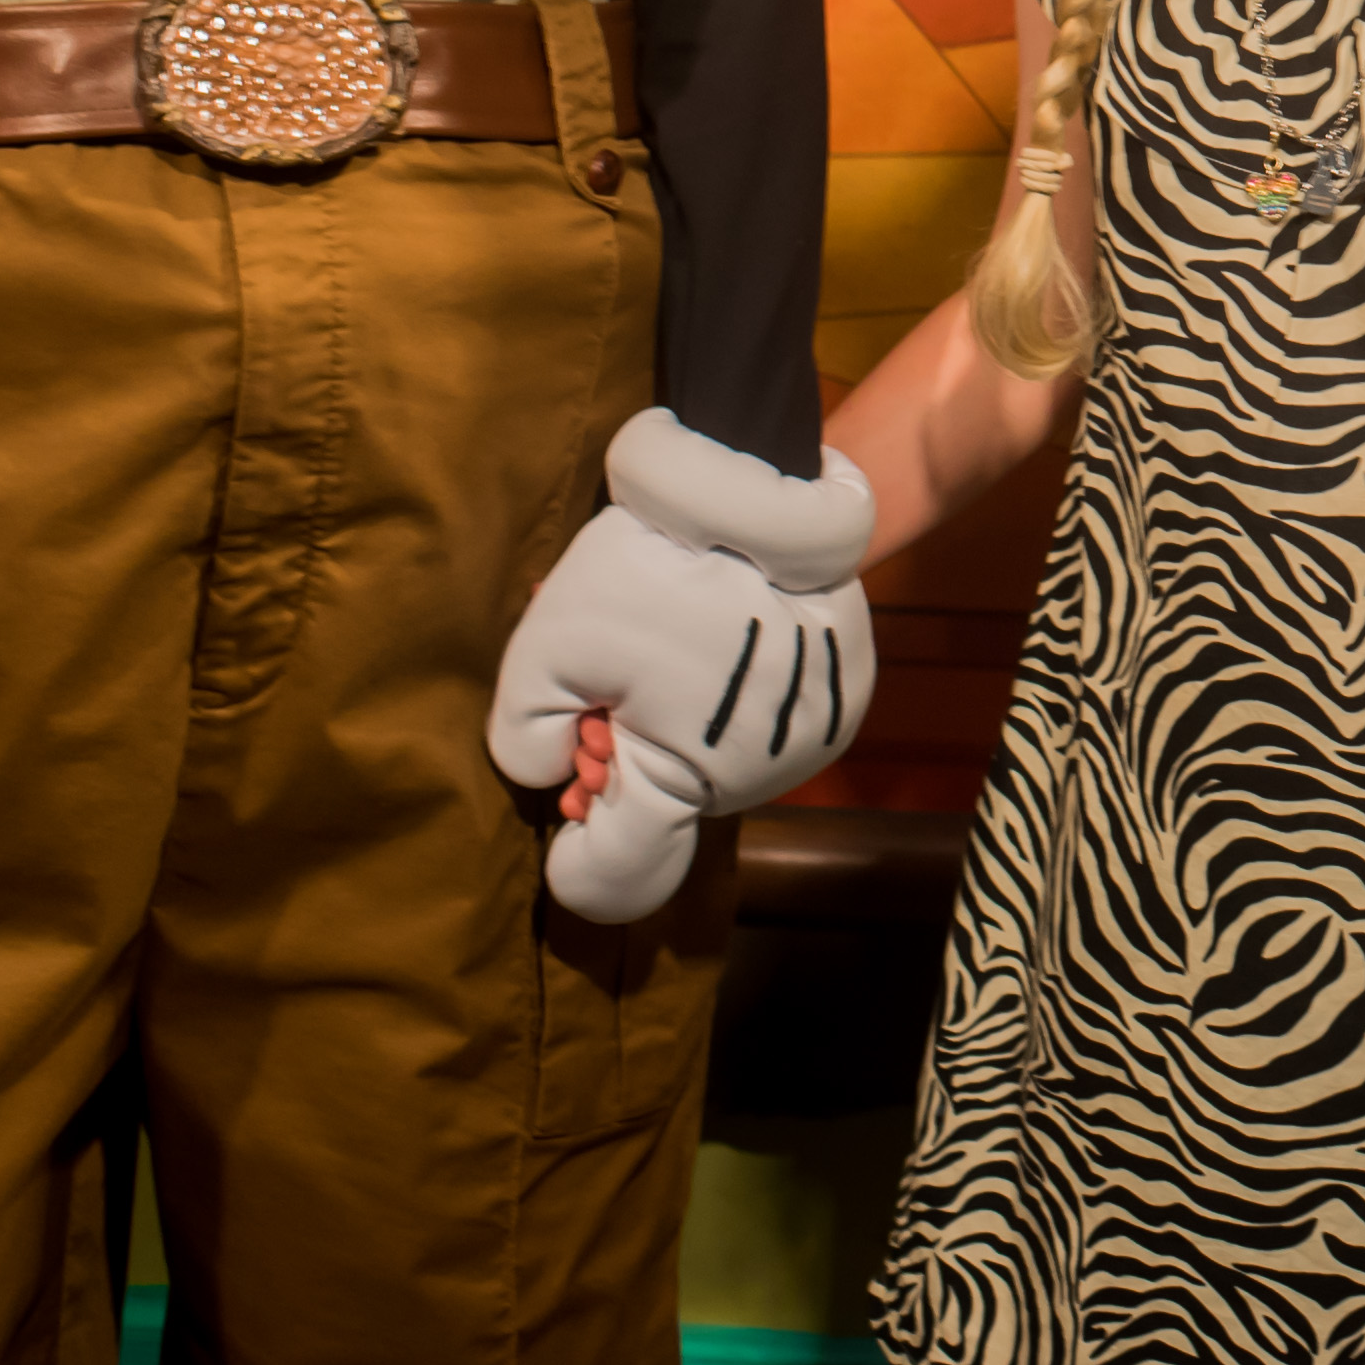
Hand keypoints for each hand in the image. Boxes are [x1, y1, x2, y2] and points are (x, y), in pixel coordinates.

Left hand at [484, 409, 880, 923]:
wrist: (763, 489)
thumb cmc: (648, 569)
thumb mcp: (546, 644)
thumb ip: (521, 736)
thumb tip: (547, 775)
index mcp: (682, 782)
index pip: (618, 875)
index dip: (577, 856)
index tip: (565, 811)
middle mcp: (758, 782)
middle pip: (668, 808)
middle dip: (625, 764)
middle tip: (609, 692)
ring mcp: (810, 744)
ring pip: (716, 771)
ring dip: (678, 735)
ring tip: (664, 658)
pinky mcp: (843, 704)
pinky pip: (765, 734)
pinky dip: (730, 711)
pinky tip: (714, 649)